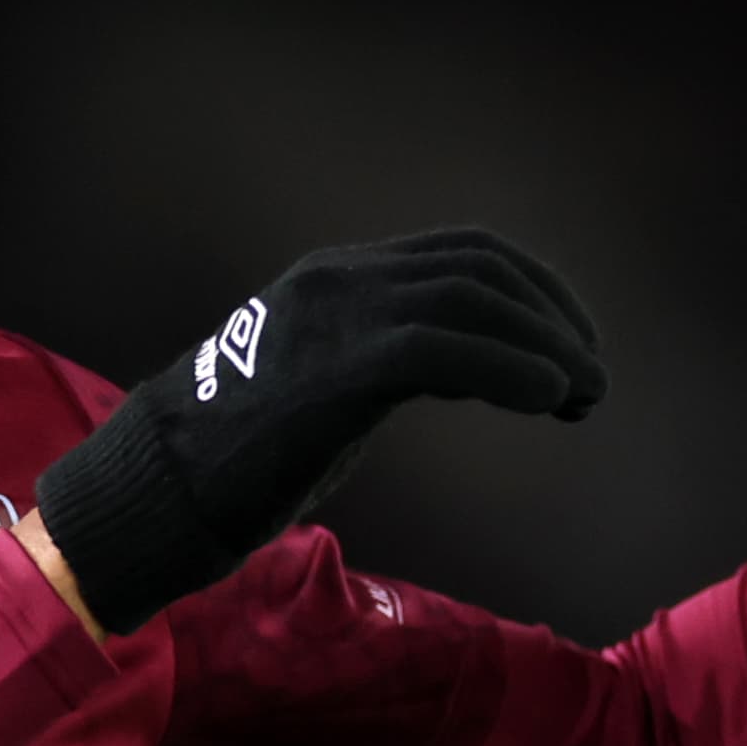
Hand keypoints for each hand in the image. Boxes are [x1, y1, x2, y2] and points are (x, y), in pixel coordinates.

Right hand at [34, 228, 604, 633]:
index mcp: (338, 277)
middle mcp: (341, 279)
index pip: (464, 255)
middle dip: (552, 317)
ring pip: (472, 301)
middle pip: (481, 268)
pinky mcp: (334, 370)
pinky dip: (511, 369)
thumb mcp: (323, 389)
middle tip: (591, 378)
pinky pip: (444, 349)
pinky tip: (548, 399)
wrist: (155, 490)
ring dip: (546, 346)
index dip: (535, 295)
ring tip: (585, 394)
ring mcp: (335, 317)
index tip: (570, 350)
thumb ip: (384, 364)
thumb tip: (462, 371)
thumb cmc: (233, 459)